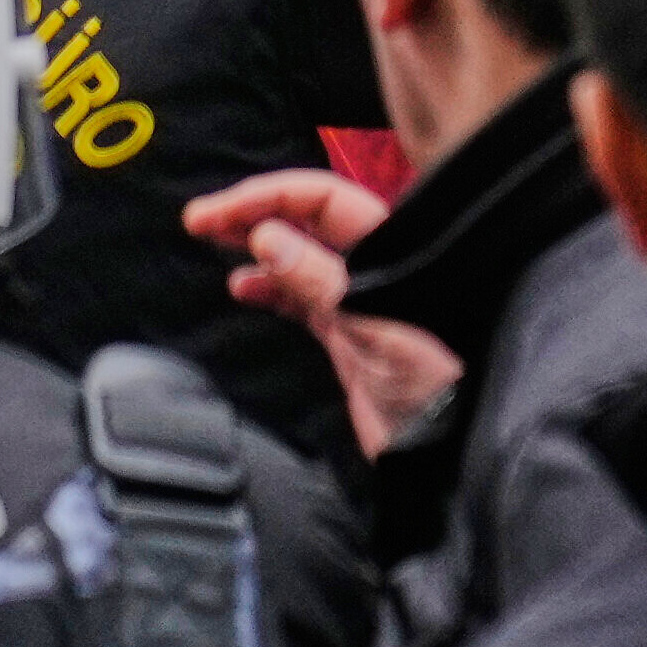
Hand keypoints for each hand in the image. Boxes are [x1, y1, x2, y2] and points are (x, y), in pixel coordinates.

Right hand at [184, 163, 462, 459]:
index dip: (272, 195)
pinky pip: (298, 298)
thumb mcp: (376, 326)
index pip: (324, 200)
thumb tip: (265, 235)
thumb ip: (322, 282)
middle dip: (253, 211)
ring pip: (297, 255)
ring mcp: (357, 299)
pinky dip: (268, 288)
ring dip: (254, 243)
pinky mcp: (346, 334)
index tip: (223, 209)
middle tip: (199, 217)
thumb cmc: (435, 384)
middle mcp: (373, 266)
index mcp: (390, 248)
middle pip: (306, 220)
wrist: (447, 450)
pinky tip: (241, 285)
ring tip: (209, 237)